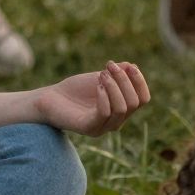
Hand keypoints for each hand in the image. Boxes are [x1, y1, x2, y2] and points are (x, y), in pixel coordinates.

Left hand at [33, 61, 149, 136]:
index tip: (128, 66)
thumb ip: (118, 73)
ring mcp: (103, 127)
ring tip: (101, 74)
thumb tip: (132, 67)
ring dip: (114, 86)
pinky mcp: (88, 129)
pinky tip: (97, 85)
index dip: (140, 81)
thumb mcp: (101, 77)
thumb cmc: (77, 89)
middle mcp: (116, 122)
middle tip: (109, 66)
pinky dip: (104, 96)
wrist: (51, 98)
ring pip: (121, 109)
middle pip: (134, 102)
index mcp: (122, 110)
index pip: (143, 99)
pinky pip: (104, 114)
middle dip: (124, 80)